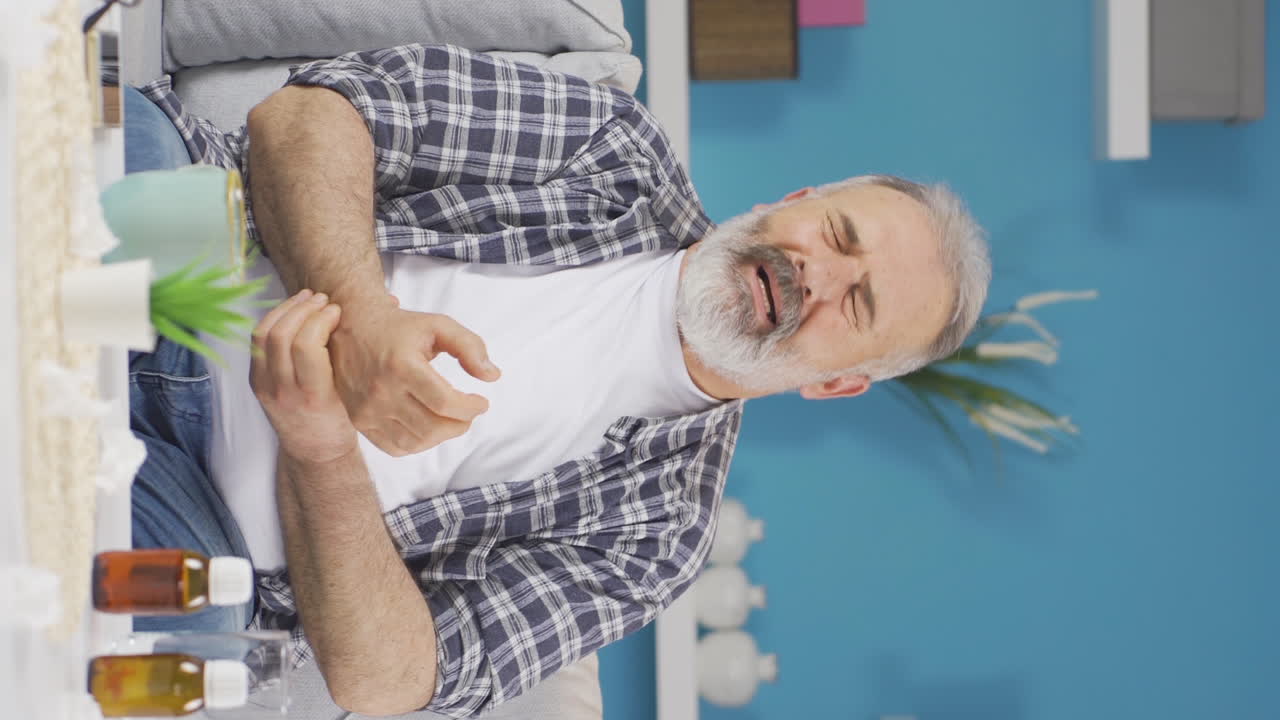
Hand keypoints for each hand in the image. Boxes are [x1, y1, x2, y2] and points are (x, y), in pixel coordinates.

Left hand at [250, 289, 356, 464]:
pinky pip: (257, 342)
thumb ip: (365, 349)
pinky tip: (292, 312)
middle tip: (322, 300)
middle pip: (282, 336)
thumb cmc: (344, 418)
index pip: (305, 346)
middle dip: (303, 309)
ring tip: (307, 299)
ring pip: (264, 335)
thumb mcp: (357, 390)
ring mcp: (267, 388)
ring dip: (286, 310)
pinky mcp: (256, 382)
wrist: (315, 449)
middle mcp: (286, 393)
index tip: (336, 311)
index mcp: (315, 397)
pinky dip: (273, 320)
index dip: (320, 320)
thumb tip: (390, 300)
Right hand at [327, 294, 500, 456]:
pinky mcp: (360, 421)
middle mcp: (380, 391)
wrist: (352, 327)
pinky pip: (396, 447)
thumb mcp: (438, 325)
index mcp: (401, 365)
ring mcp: (367, 410)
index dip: (471, 408)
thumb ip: (469, 346)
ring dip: (443, 436)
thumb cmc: (400, 327)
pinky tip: (429, 426)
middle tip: (470, 412)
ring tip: (452, 419)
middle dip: (461, 424)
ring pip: (416, 442)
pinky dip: (420, 443)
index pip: (444, 403)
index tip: (482, 402)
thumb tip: (493, 376)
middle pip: (432, 427)